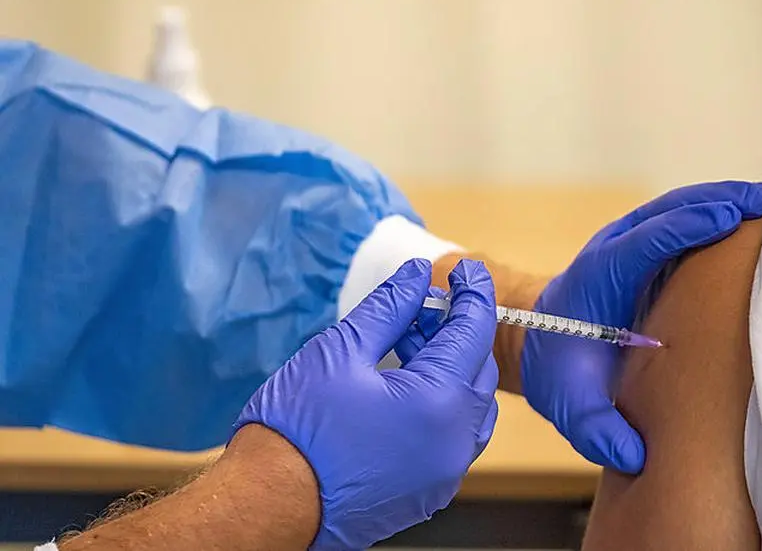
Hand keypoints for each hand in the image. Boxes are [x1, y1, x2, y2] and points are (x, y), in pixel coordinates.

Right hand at [234, 258, 499, 549]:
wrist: (268, 506)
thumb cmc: (296, 430)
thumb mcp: (340, 351)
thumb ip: (389, 308)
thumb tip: (418, 275)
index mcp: (438, 402)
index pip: (474, 332)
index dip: (473, 293)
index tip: (467, 269)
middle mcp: (454, 441)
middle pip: (478, 369)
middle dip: (458, 332)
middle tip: (422, 307)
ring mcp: (445, 472)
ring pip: (471, 406)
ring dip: (450, 369)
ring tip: (406, 344)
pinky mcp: (429, 491)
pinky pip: (453, 437)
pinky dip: (441, 405)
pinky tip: (402, 388)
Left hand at [523, 179, 761, 473]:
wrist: (540, 342)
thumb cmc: (559, 372)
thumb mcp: (568, 407)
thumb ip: (596, 431)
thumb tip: (635, 457)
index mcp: (599, 276)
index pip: (644, 240)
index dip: (686, 225)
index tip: (729, 216)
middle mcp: (617, 246)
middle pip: (673, 210)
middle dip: (724, 200)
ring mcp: (634, 239)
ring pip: (685, 207)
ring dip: (732, 199)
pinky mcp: (652, 244)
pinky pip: (691, 219)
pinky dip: (726, 211)